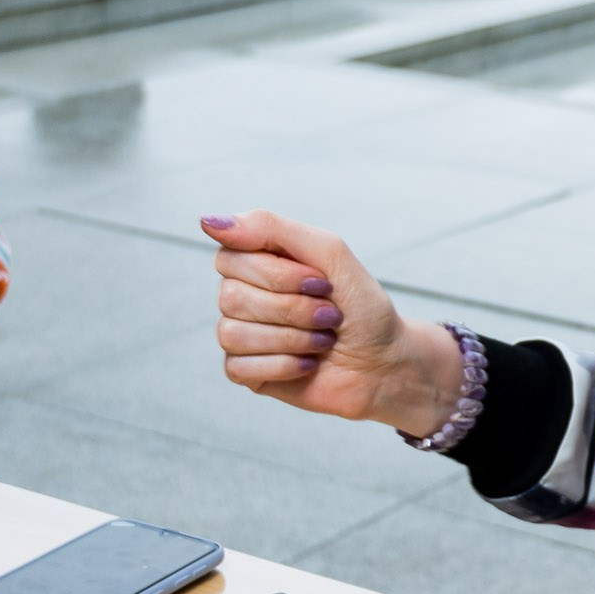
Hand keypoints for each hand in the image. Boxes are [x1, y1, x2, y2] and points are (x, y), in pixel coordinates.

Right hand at [202, 210, 461, 432]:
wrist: (386, 362)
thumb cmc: (362, 307)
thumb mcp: (329, 253)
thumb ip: (272, 228)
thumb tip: (208, 221)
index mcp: (258, 262)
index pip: (229, 256)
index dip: (277, 274)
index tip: (321, 281)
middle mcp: (243, 295)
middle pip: (230, 296)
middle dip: (293, 308)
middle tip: (330, 315)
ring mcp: (242, 334)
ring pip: (233, 333)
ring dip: (293, 338)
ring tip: (323, 340)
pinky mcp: (246, 371)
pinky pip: (238, 366)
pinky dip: (284, 365)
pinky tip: (309, 363)